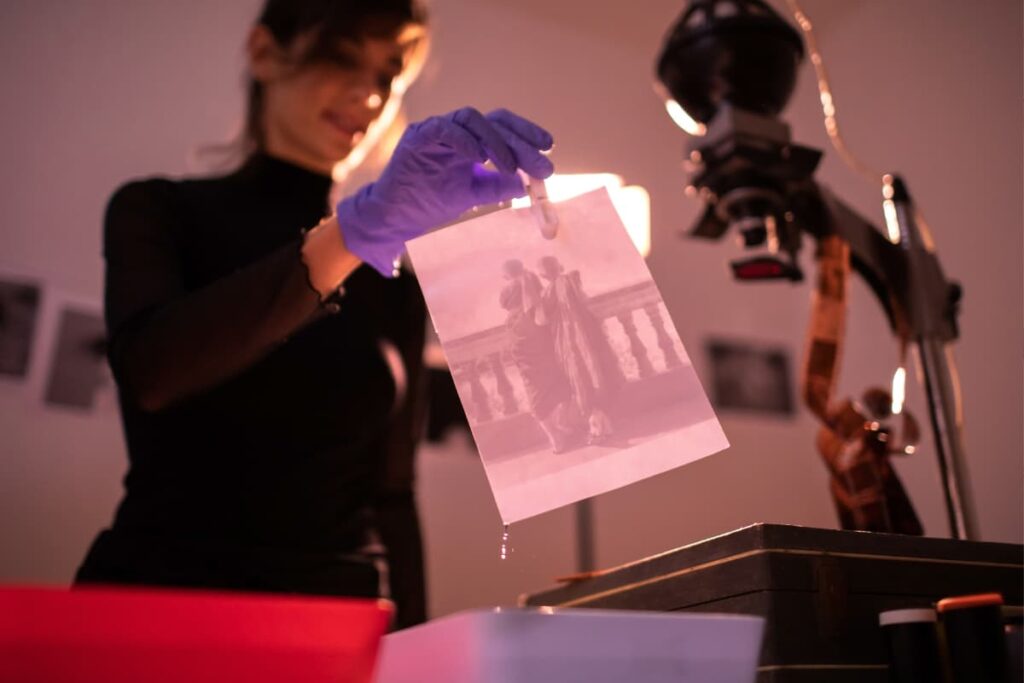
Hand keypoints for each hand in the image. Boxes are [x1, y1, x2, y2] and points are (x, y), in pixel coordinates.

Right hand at [336, 107, 553, 276]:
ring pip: (471, 119)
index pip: (502, 126)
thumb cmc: (431, 203)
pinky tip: (480, 159)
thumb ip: (497, 186)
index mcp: (470, 141)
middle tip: (541, 162)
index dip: (526, 133)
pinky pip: (444, 129)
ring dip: (496, 141)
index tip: (549, 147)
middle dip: (520, 141)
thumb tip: (527, 183)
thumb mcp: (472, 195)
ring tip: (510, 166)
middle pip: (493, 122)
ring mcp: (436, 130)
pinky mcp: (418, 137)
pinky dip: (465, 141)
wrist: (397, 217)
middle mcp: (455, 130)